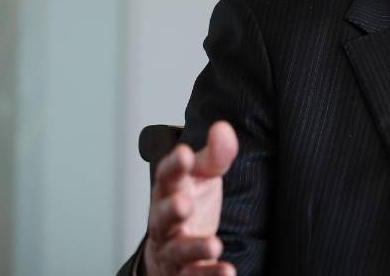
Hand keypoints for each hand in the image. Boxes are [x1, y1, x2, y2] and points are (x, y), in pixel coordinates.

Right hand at [143, 121, 238, 275]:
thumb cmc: (191, 204)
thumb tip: (223, 128)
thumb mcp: (204, 176)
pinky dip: (210, 275)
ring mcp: (173, 249)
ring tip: (214, 246)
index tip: (185, 153)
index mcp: (170, 191)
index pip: (167, 176)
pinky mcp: (184, 272)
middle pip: (162, 216)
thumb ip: (215, 155)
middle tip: (183, 203)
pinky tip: (227, 271)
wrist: (174, 250)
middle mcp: (166, 222)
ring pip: (178, 250)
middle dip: (170, 209)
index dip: (174, 165)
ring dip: (194, 248)